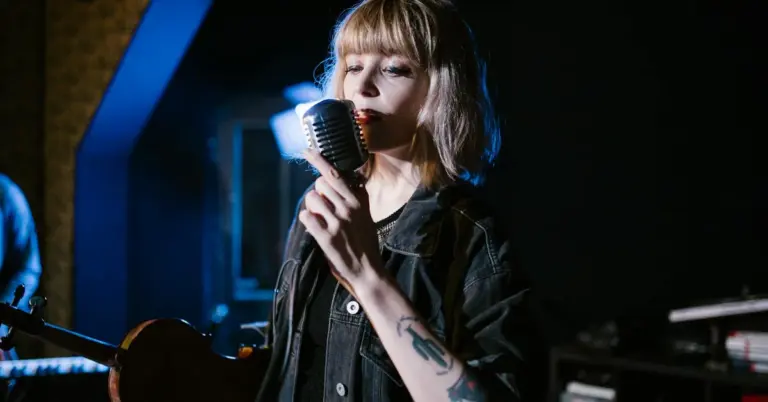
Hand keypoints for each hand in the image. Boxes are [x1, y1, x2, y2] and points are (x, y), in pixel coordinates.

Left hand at [299, 150, 382, 294]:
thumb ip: (359, 196)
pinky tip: (315, 227)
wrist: (368, 271)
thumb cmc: (366, 242)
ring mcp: (337, 222)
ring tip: (321, 219)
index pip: (335, 173)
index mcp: (358, 201)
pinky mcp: (326, 237)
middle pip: (319, 183)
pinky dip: (307, 220)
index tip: (306, 151)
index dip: (318, 160)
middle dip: (317, 192)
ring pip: (311, 199)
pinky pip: (306, 217)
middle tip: (323, 206)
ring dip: (312, 207)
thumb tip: (354, 178)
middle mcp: (348, 208)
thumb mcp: (367, 215)